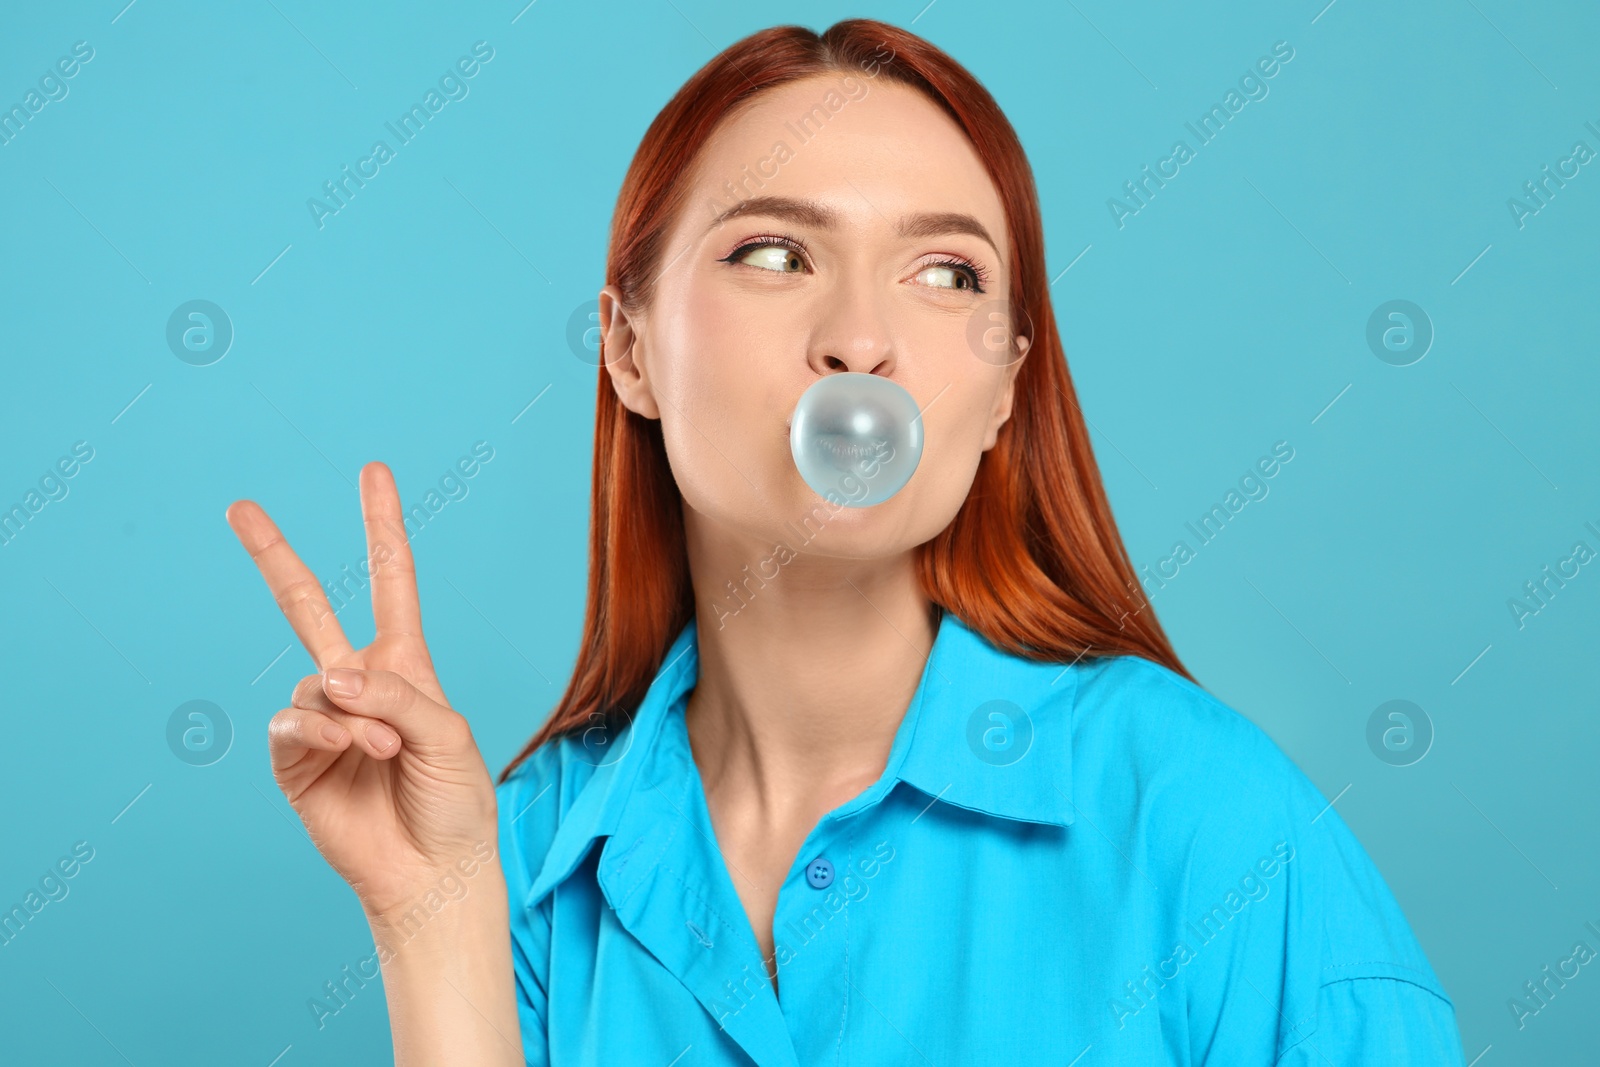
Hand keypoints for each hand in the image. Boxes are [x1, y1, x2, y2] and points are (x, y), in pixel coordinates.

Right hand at [226, 461, 498, 922]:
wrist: (432, 871)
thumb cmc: (454, 800)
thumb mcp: (450, 734)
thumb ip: (396, 693)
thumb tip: (331, 674)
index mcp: (405, 665)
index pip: (390, 582)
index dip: (381, 527)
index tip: (373, 473)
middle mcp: (357, 682)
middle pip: (306, 606)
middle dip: (272, 556)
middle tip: (238, 507)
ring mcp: (322, 719)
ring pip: (315, 681)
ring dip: (354, 711)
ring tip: (386, 747)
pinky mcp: (295, 760)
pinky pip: (294, 722)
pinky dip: (323, 730)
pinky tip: (350, 748)